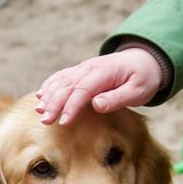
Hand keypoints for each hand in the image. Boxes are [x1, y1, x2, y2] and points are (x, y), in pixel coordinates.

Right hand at [36, 48, 163, 125]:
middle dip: (54, 103)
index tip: (64, 122)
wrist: (143, 60)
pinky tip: (40, 96)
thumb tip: (97, 105)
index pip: (83, 90)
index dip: (72, 106)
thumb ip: (118, 98)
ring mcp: (83, 68)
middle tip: (45, 121)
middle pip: (67, 85)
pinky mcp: (80, 72)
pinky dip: (49, 86)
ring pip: (60, 81)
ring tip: (39, 111)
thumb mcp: (138, 90)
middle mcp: (89, 68)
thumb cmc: (143, 78)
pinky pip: (60, 77)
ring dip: (48, 95)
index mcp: (104, 72)